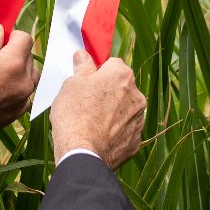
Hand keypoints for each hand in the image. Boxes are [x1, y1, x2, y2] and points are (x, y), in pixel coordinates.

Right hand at [0, 24, 38, 159]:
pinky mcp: (15, 114)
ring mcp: (21, 100)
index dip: (12, 35)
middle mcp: (24, 82)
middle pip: (28, 58)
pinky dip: (15, 90)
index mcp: (14, 63)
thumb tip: (0, 31)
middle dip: (15, 53)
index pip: (25, 39)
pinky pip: (23, 96)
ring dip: (18, 71)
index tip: (1, 39)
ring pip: (29, 78)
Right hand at [50, 52, 146, 167]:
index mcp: (122, 75)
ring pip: (123, 110)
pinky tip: (97, 137)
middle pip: (121, 87)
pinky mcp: (135, 142)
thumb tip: (84, 55)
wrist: (82, 153)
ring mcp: (138, 120)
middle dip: (106, 92)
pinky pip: (124, 131)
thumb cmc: (74, 114)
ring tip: (90, 123)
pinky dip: (114, 133)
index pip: (112, 64)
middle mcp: (137, 95)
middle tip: (85, 103)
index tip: (85, 81)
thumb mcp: (71, 84)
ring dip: (111, 113)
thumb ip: (82, 67)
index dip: (97, 72)